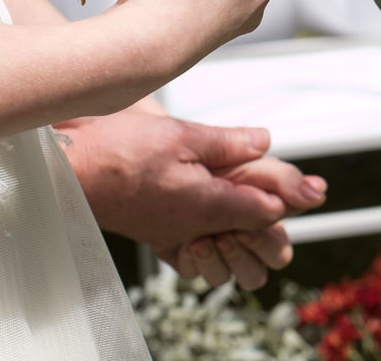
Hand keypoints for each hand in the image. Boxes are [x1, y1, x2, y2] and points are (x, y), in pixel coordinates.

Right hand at [56, 101, 325, 289]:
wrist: (65, 170)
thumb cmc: (115, 149)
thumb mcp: (179, 133)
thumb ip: (226, 142)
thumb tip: (266, 142)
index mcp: (204, 204)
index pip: (265, 211)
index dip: (292, 195)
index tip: (315, 188)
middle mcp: (193, 228)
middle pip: (251, 231)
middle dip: (279, 211)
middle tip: (307, 191)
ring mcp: (173, 236)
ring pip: (228, 241)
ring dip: (249, 222)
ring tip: (267, 198)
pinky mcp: (155, 236)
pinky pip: (197, 246)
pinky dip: (217, 230)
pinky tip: (223, 208)